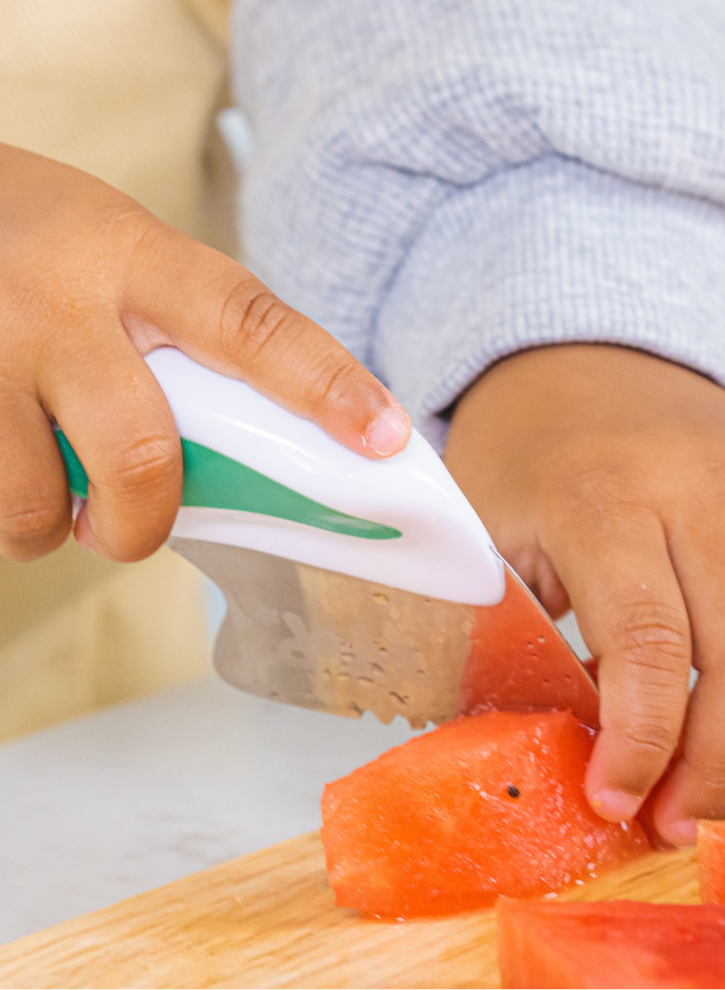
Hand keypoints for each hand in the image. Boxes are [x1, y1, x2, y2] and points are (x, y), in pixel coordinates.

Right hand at [0, 133, 408, 562]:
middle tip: (124, 522)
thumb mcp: (103, 251)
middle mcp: (45, 307)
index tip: (388, 441)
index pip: (246, 321)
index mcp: (122, 257)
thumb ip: (166, 341)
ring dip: (44, 526)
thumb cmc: (15, 248)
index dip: (325, 385)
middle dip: (139, 524)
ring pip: (35, 517)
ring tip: (29, 472)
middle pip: (139, 462)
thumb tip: (234, 469)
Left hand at [445, 344, 724, 846]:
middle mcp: (696, 491)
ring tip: (702, 792)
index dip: (643, 736)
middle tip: (671, 822)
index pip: (647, 639)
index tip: (615, 797)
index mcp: (603, 498)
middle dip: (712, 761)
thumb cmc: (516, 449)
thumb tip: (538, 732)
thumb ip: (509, 617)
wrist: (574, 364)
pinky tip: (722, 718)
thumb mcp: (485, 524)